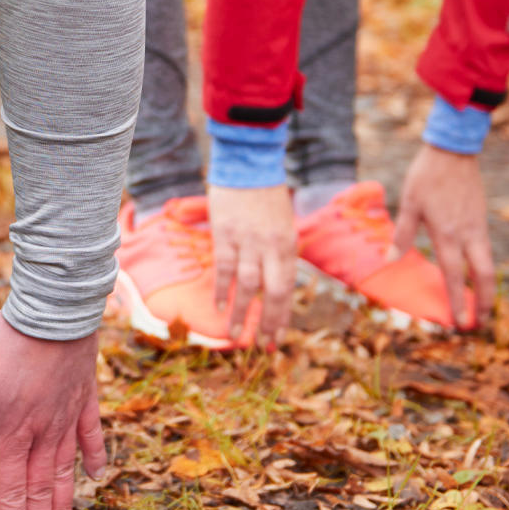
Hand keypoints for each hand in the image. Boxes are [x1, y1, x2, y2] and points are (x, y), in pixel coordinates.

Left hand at [0, 311, 103, 509]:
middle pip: (40, 490)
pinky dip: (94, 456)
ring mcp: (67, 417)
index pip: (9, 491)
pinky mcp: (84, 397)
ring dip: (64, 504)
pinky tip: (98, 475)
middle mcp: (43, 434)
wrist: (53, 309)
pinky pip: (91, 434)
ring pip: (65, 471)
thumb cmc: (8, 343)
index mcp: (12, 434)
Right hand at [205, 184, 295, 345]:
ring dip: (242, 313)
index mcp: (288, 246)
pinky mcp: (226, 234)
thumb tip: (274, 284)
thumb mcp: (283, 226)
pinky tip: (220, 306)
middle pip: (272, 292)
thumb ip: (280, 254)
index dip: (282, 316)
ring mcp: (248, 241)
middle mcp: (271, 247)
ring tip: (236, 335)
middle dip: (267, 322)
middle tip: (261, 345)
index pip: (287, 289)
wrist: (249, 164)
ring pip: (247, 285)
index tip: (278, 337)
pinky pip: (225, 267)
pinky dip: (223, 289)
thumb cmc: (267, 196)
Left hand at [392, 144, 494, 329]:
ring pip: (487, 265)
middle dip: (482, 303)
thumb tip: (390, 259)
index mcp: (447, 234)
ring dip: (484, 288)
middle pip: (483, 277)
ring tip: (480, 306)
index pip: (454, 276)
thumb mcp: (409, 203)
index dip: (457, 301)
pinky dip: (483, 269)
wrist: (454, 150)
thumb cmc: (427, 176)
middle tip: (479, 323)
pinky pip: (485, 250)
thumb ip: (403, 233)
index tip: (460, 323)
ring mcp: (478, 227)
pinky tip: (476, 275)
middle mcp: (467, 235)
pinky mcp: (481, 219)